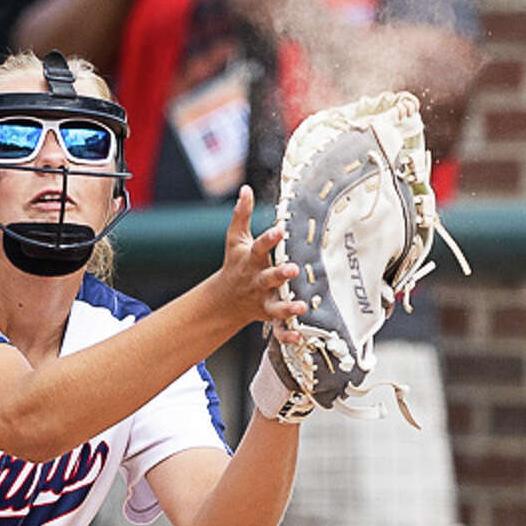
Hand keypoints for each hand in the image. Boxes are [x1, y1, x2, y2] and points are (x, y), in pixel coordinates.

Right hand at [214, 186, 298, 330]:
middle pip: (268, 277)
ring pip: (275, 306)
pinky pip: (278, 329)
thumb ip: (241, 215)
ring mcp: (262, 301)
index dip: (269, 239)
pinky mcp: (268, 316)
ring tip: (300, 306)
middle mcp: (256, 281)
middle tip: (293, 270)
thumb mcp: (235, 240)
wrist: (225, 301)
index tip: (280, 229)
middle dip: (279, 274)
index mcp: (250, 260)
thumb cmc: (235, 264)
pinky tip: (299, 336)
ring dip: (287, 308)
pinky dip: (287, 335)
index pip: (259, 247)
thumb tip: (246, 189)